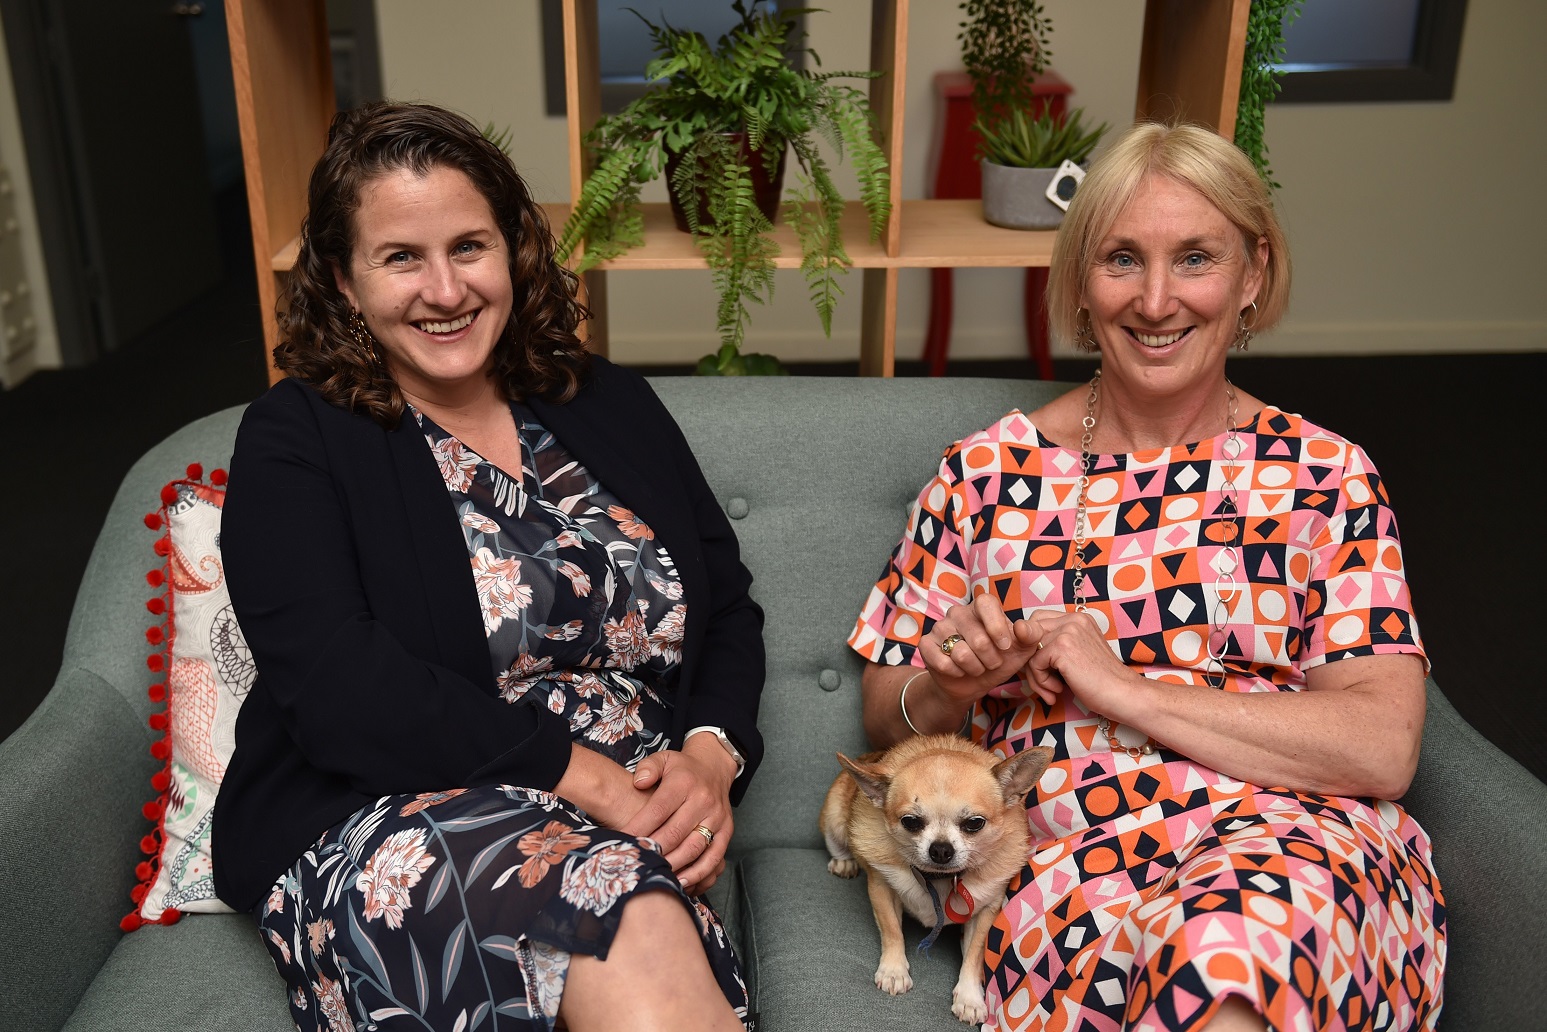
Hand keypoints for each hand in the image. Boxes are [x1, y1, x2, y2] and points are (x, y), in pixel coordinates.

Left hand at [621, 735, 736, 893]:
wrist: (714, 769)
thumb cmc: (682, 770)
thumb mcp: (663, 758)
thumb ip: (647, 767)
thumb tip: (639, 782)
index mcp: (684, 783)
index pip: (657, 810)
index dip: (638, 828)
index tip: (621, 842)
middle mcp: (703, 800)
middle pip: (674, 833)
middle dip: (652, 852)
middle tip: (635, 864)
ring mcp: (717, 817)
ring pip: (694, 849)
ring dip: (673, 866)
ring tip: (654, 876)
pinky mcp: (727, 831)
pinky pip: (714, 858)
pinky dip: (698, 874)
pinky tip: (682, 883)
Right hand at [924, 595, 1057, 707]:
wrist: (973, 683)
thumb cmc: (998, 659)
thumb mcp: (1021, 649)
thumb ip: (1031, 635)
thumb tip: (1021, 626)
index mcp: (981, 607)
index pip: (986, 603)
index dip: (998, 628)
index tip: (1005, 646)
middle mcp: (958, 612)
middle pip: (979, 639)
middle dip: (991, 660)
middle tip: (991, 662)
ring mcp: (940, 627)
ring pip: (961, 654)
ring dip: (975, 668)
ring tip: (976, 667)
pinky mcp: (926, 644)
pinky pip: (943, 663)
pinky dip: (956, 673)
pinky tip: (959, 671)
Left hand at [1021, 609, 1142, 715]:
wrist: (1122, 694)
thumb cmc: (1099, 681)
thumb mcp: (1074, 656)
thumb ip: (1052, 646)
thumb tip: (1018, 646)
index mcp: (1077, 619)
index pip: (1037, 622)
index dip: (1034, 646)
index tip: (1046, 669)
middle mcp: (1073, 619)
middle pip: (1028, 633)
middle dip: (1030, 661)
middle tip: (1045, 682)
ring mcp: (1068, 631)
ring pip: (1029, 650)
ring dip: (1036, 675)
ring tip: (1052, 689)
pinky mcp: (1062, 647)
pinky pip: (1034, 664)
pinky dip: (1041, 681)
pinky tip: (1057, 690)